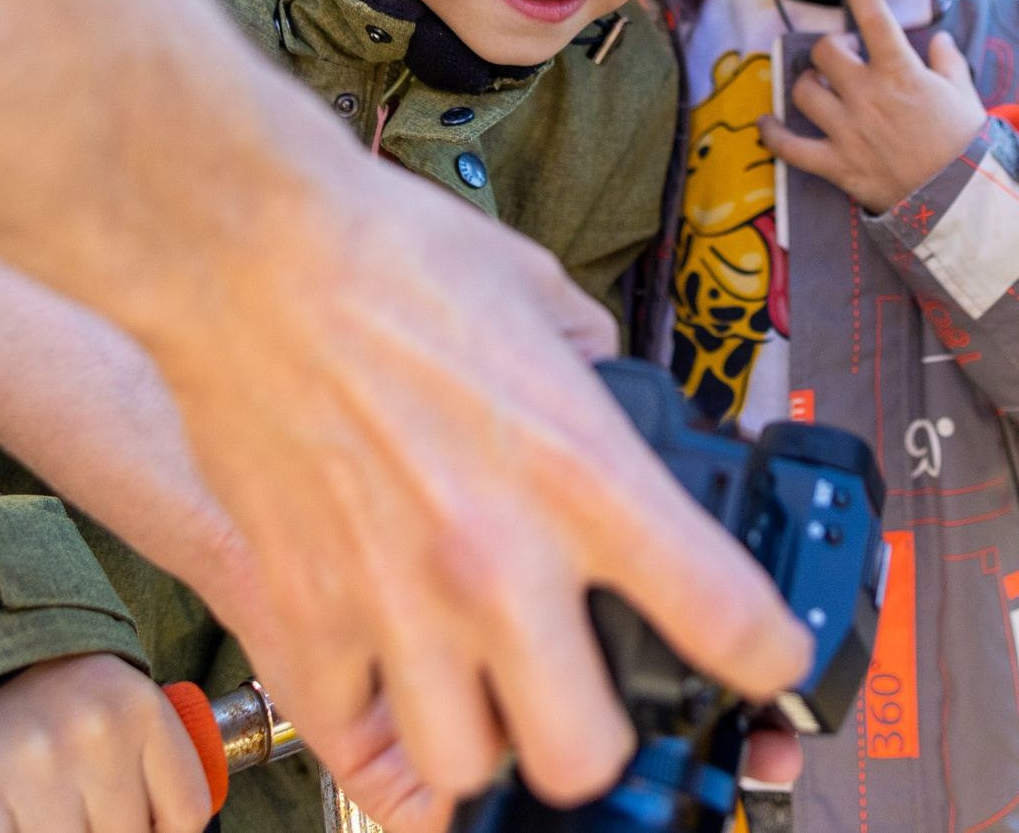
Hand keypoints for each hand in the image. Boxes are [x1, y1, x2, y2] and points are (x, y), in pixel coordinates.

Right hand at [0, 655, 209, 832]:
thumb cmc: (60, 702)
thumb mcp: (123, 712)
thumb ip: (151, 766)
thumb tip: (164, 832)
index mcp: (140, 709)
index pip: (185, 813)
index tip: (147, 828)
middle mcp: (93, 731)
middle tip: (89, 815)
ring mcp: (32, 761)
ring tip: (55, 816)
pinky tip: (16, 827)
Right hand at [137, 149, 810, 821]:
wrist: (248, 250)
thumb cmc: (394, 257)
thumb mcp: (547, 301)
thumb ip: (601, 377)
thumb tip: (629, 408)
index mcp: (583, 472)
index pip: (724, 617)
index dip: (769, 661)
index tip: (769, 664)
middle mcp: (497, 557)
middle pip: (586, 755)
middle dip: (606, 744)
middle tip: (597, 699)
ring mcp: (395, 600)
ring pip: (466, 769)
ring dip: (490, 741)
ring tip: (492, 694)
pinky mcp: (304, 612)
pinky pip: (349, 738)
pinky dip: (379, 730)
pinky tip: (397, 686)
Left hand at [759, 0, 986, 212]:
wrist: (960, 201)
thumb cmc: (965, 145)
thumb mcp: (964, 95)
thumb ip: (947, 63)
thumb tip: (938, 40)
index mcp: (900, 71)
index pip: (873, 14)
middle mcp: (868, 94)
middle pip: (826, 52)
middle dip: (832, 51)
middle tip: (846, 62)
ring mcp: (847, 130)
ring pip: (805, 91)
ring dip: (810, 85)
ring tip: (822, 91)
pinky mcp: (836, 164)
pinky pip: (789, 146)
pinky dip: (772, 134)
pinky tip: (765, 124)